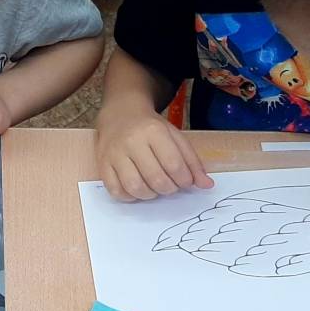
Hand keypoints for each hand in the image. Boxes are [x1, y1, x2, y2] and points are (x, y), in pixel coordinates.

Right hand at [95, 107, 212, 200]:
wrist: (120, 114)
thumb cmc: (151, 127)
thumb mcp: (175, 136)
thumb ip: (192, 161)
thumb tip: (207, 185)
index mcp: (154, 131)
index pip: (173, 164)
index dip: (185, 180)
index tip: (186, 182)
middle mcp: (132, 142)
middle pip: (155, 178)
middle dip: (169, 189)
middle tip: (171, 186)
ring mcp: (114, 154)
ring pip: (135, 187)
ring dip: (150, 195)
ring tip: (155, 189)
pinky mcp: (102, 165)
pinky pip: (116, 191)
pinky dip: (130, 197)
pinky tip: (138, 189)